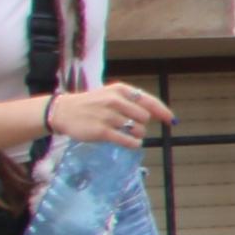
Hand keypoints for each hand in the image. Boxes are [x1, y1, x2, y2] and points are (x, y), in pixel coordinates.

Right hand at [47, 83, 175, 146]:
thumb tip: (161, 114)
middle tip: (130, 126)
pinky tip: (130, 143)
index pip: (149, 101)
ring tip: (124, 132)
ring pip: (138, 130)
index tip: (171, 120)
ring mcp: (108, 116)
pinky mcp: (101, 131)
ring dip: (136, 135)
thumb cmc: (92, 104)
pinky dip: (133, 144)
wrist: (64, 111)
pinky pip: (128, 141)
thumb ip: (134, 102)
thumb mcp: (111, 95)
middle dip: (142, 124)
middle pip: (145, 118)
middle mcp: (115, 101)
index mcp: (120, 90)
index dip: (163, 112)